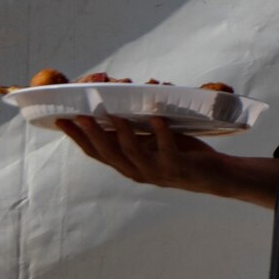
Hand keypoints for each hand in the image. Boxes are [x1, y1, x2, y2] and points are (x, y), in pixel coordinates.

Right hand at [58, 115, 225, 191]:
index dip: (78, 138)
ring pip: (132, 152)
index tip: (60, 120)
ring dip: (122, 133)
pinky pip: (167, 149)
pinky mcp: (178, 166)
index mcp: (128, 165)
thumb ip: (138, 130)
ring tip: (114, 114)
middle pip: (108, 153)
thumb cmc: (184, 155)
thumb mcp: (155, 143)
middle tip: (79, 115)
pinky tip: (156, 119)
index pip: (96, 152)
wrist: (218, 176)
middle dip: (92, 134)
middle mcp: (138, 171)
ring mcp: (157, 170)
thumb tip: (122, 102)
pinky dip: (161, 133)